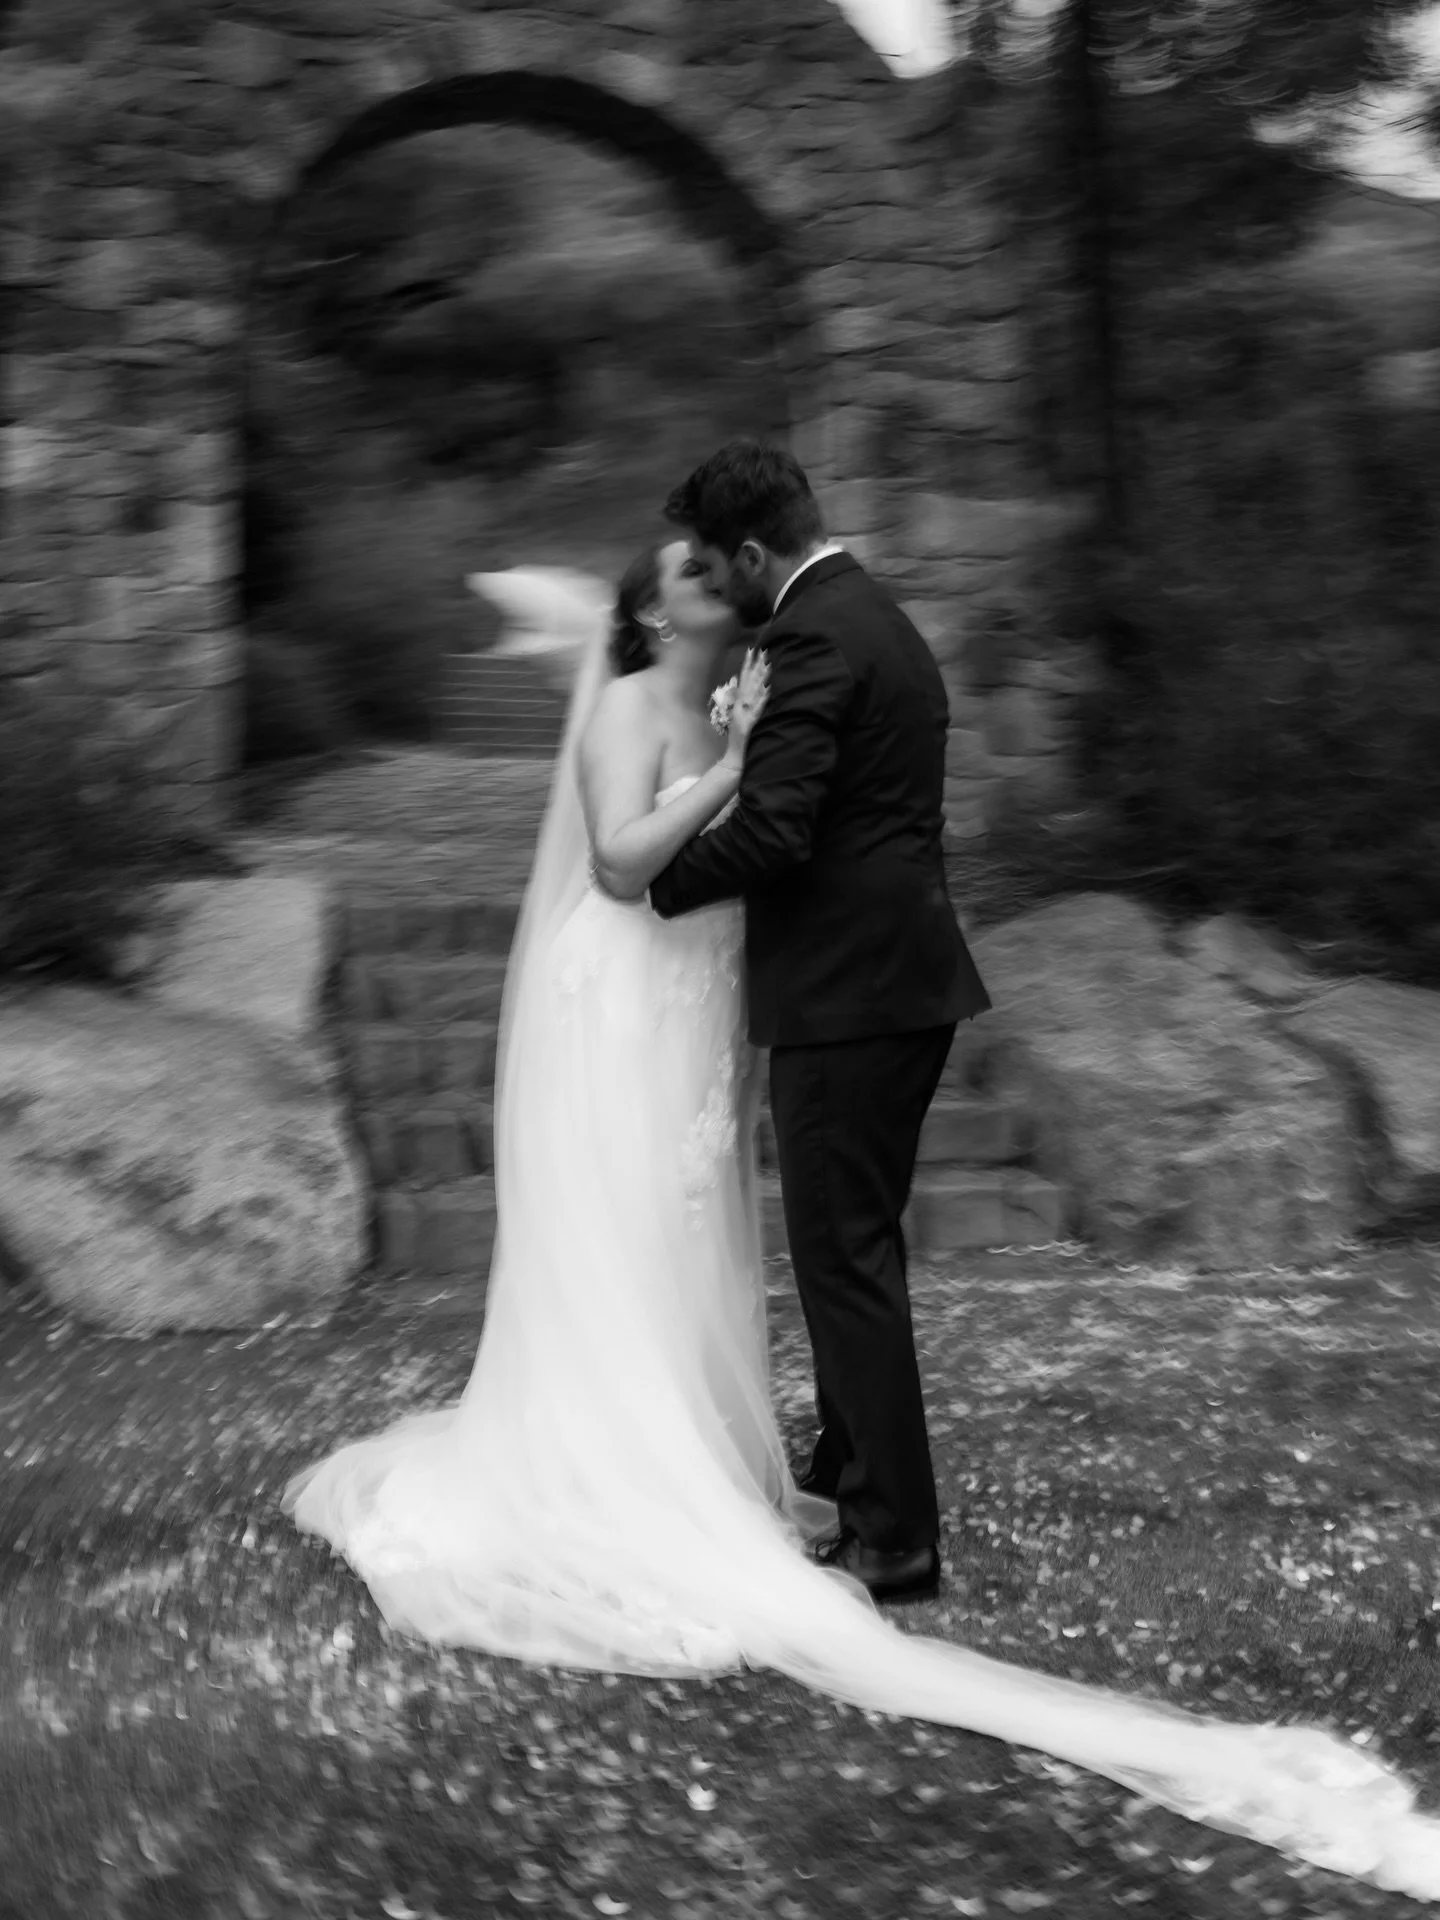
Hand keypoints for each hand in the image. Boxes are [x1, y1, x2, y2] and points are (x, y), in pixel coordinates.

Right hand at [723, 648, 770, 766]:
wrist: (735, 755)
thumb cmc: (738, 734)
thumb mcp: (736, 712)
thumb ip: (736, 696)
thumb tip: (736, 679)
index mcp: (738, 701)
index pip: (743, 678)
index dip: (747, 664)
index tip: (752, 650)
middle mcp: (740, 705)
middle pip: (748, 682)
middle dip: (755, 666)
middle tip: (763, 651)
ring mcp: (745, 714)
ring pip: (753, 693)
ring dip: (760, 678)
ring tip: (768, 665)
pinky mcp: (750, 724)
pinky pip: (757, 710)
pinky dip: (762, 699)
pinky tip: (768, 690)